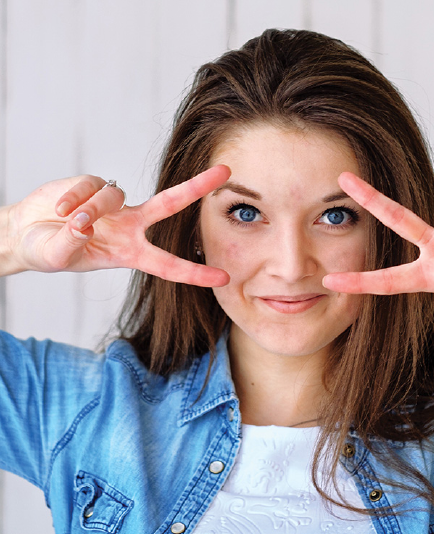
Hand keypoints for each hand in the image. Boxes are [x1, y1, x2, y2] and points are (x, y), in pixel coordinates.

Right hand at [5, 166, 230, 285]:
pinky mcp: (93, 184)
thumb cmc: (48, 251)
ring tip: (66, 219)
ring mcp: (113, 204)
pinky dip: (72, 198)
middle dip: (197, 187)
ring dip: (89, 208)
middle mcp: (130, 226)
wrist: (25, 233)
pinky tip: (58, 208)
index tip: (224, 278)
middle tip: (226, 172)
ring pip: (113, 197)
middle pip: (170, 203)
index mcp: (131, 253)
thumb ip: (70, 245)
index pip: (168, 265)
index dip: (195, 273)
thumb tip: (84, 224)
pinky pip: (89, 186)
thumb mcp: (58, 257)